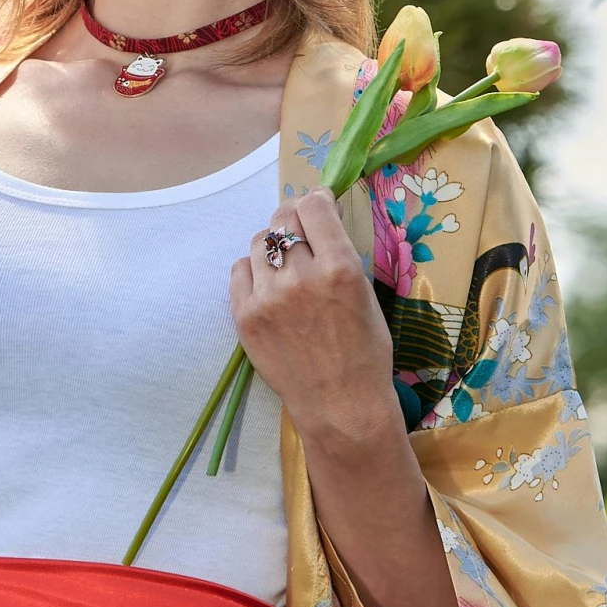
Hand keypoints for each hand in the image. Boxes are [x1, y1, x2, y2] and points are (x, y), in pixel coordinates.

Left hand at [227, 188, 398, 452]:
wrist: (339, 406)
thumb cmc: (365, 352)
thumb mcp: (367, 293)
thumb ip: (340, 253)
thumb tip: (318, 213)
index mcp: (340, 268)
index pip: (314, 207)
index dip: (316, 200)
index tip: (318, 204)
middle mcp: (300, 277)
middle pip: (283, 219)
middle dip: (293, 218)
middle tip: (301, 232)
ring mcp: (267, 297)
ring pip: (258, 241)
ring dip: (272, 244)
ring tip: (285, 264)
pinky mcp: (244, 316)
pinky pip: (239, 270)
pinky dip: (253, 270)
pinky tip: (268, 285)